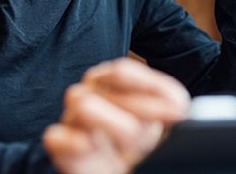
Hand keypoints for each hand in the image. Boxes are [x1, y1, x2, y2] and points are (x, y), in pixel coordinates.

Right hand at [43, 58, 189, 173]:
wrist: (123, 169)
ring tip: (130, 148)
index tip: (177, 111)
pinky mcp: (62, 147)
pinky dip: (75, 142)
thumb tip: (178, 109)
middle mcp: (87, 93)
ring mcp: (72, 119)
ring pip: (84, 105)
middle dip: (139, 111)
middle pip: (106, 87)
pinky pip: (57, 136)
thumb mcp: (165, 114)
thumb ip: (172, 102)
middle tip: (155, 134)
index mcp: (109, 80)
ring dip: (114, 126)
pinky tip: (92, 147)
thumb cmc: (142, 139)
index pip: (121, 71)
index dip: (150, 89)